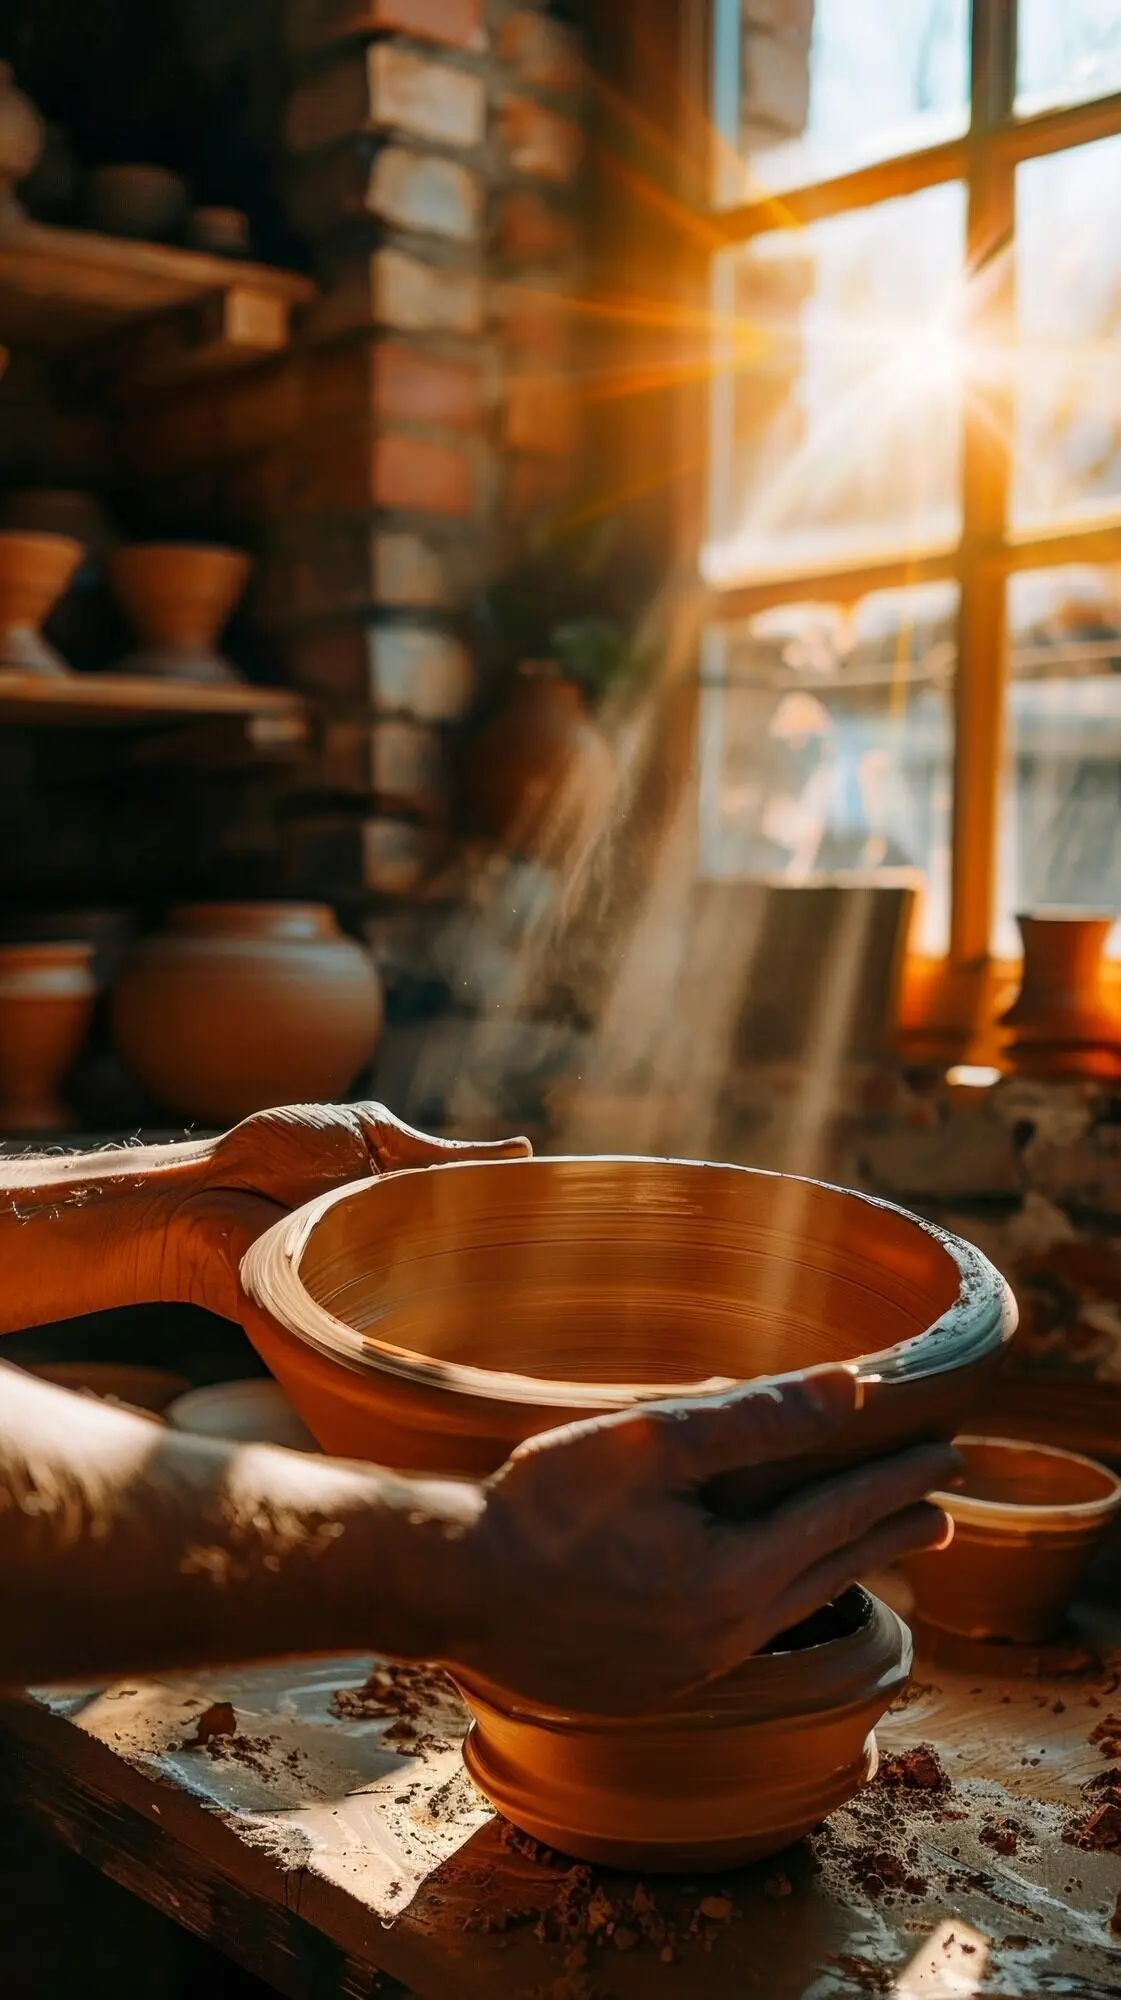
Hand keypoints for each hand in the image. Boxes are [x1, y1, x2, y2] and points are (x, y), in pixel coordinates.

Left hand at [162, 1103, 530, 1319]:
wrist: (201, 1197)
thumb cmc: (275, 1154)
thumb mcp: (370, 1137)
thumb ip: (441, 1155)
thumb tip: (524, 1151)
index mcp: (412, 1207)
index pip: (481, 1223)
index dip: (523, 1229)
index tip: (574, 1230)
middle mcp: (403, 1256)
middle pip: (472, 1268)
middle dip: (511, 1272)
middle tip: (562, 1270)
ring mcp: (378, 1296)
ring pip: (445, 1304)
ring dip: (472, 1298)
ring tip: (521, 1299)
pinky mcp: (348, 1327)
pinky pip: (400, 1336)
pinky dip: (426, 1332)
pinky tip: (460, 1330)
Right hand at [452, 1365, 956, 1713]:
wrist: (447, 1589)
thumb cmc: (540, 1505)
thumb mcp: (649, 1442)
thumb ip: (754, 1418)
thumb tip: (848, 1392)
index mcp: (732, 1578)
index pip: (838, 1517)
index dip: (894, 1481)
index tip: (945, 1456)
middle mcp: (722, 1638)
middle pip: (828, 1573)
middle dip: (886, 1534)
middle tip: (940, 1512)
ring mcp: (683, 1672)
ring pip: (784, 1612)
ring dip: (830, 1570)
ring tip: (863, 1548)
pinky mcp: (645, 1688)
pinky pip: (735, 1643)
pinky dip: (770, 1605)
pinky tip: (760, 1592)